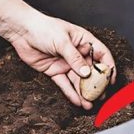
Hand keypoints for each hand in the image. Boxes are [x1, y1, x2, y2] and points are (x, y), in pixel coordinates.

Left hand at [0, 0, 115, 107]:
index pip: (101, 54)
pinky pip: (65, 84)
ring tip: (89, 104)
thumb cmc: (43, 28)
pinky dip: (71, 93)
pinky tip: (77, 101)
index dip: (108, 67)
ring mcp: (66, 63)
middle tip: (100, 96)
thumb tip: (86, 73)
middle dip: (96, 85)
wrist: (22, 32)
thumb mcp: (62, 41)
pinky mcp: (55, 71)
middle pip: (91, 71)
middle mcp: (77, 53)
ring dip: (84, 93)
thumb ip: (75, 58)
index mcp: (83, 41)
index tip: (111, 79)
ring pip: (78, 81)